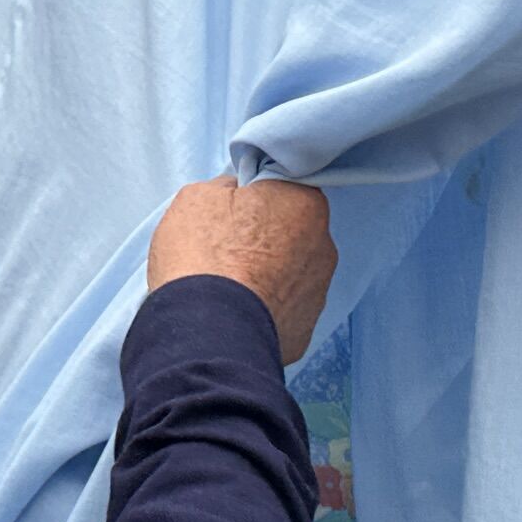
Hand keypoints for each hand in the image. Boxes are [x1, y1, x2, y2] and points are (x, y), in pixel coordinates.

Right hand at [145, 178, 334, 363]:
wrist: (207, 334)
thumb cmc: (205, 257)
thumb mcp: (198, 197)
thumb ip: (226, 187)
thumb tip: (235, 194)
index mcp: (303, 203)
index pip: (287, 189)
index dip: (257, 198)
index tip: (233, 211)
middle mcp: (322, 247)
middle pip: (293, 233)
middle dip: (265, 239)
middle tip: (227, 249)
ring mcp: (317, 293)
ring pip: (290, 275)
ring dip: (266, 277)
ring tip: (229, 287)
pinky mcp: (304, 332)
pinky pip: (283, 312)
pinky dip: (264, 311)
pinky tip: (236, 314)